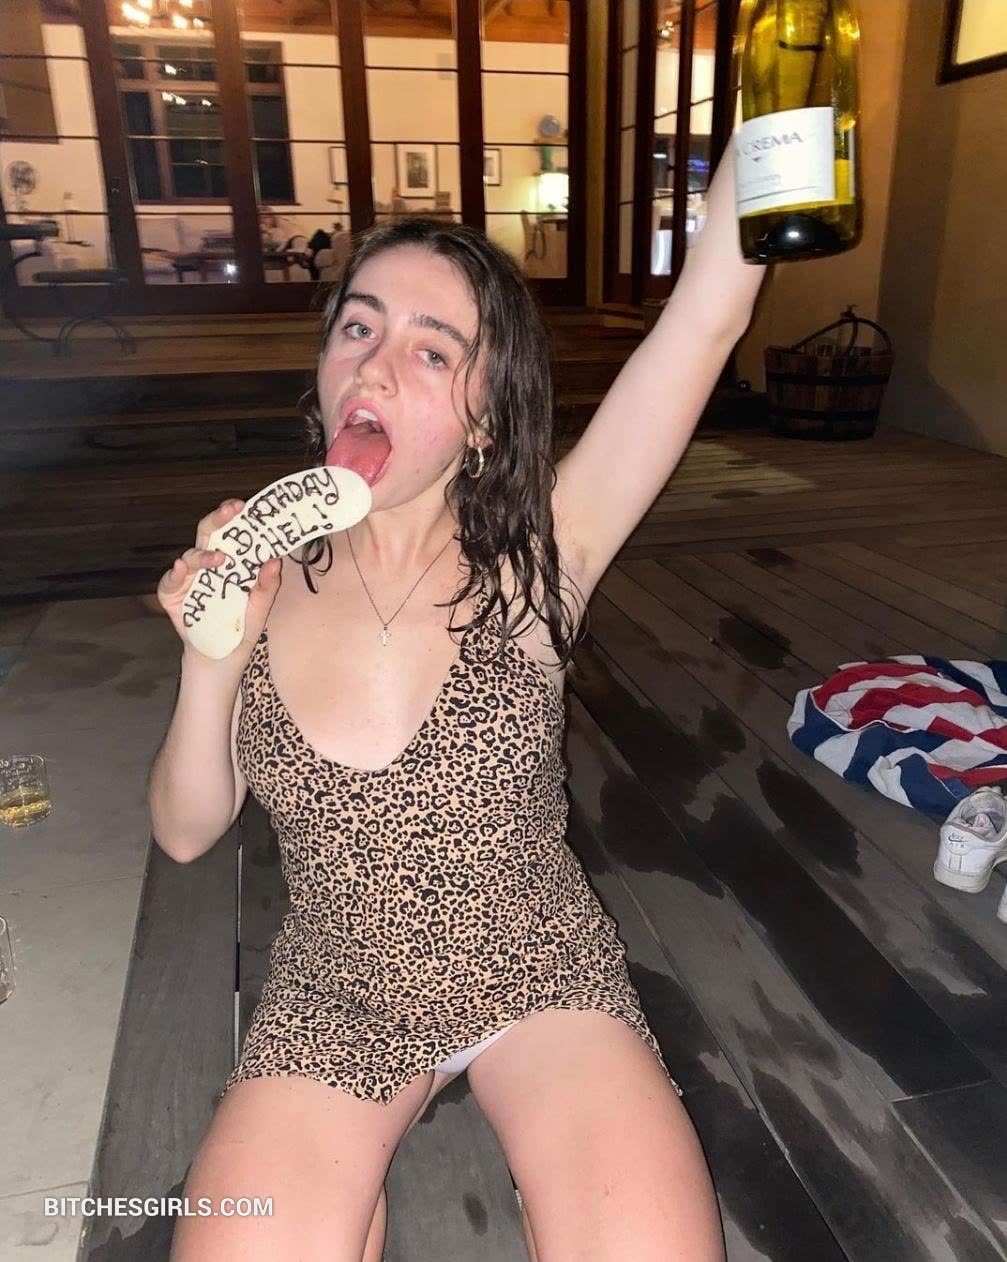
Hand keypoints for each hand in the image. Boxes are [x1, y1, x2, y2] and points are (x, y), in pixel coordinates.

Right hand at [156, 499, 282, 661]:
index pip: (232, 534)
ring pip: (191, 555)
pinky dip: (175, 574)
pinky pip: (171, 581)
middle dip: (219, 519)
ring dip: (204, 554)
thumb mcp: (259, 608)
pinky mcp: (172, 595)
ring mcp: (189, 579)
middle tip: (232, 510)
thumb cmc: (240, 628)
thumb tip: (275, 560)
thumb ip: (267, 586)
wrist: (221, 659)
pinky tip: (181, 569)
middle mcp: (208, 565)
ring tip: (218, 558)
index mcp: (231, 562)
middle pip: (209, 533)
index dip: (238, 518)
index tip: (247, 506)